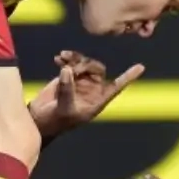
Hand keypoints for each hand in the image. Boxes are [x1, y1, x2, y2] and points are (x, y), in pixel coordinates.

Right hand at [28, 51, 144, 139]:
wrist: (38, 119)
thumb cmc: (55, 121)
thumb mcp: (64, 107)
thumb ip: (67, 89)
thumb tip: (68, 69)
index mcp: (97, 101)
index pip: (116, 87)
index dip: (128, 77)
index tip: (140, 67)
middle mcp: (91, 90)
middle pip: (98, 70)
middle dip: (86, 65)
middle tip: (71, 67)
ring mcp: (80, 83)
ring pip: (85, 64)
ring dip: (76, 58)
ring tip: (63, 57)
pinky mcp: (68, 77)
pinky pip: (71, 63)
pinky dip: (66, 59)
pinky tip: (58, 58)